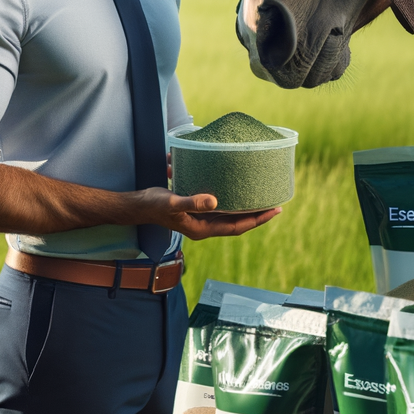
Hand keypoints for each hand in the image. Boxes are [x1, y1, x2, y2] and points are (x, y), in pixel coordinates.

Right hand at [131, 186, 280, 239]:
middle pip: (237, 221)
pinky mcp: (195, 206)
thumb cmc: (154, 206)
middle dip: (256, 212)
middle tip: (275, 201)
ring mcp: (200, 217)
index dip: (257, 220)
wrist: (137, 204)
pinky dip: (228, 194)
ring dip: (244, 203)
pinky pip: (218, 202)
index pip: (237, 227)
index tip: (275, 210)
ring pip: (229, 212)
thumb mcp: (173, 203)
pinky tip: (235, 183)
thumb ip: (192, 202)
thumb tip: (215, 201)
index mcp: (203, 229)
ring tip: (260, 193)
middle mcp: (205, 225)